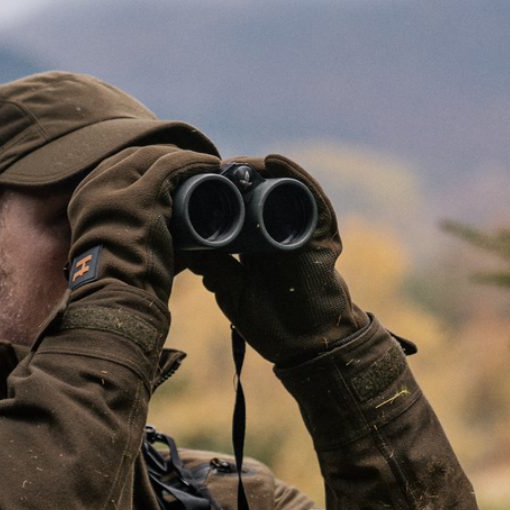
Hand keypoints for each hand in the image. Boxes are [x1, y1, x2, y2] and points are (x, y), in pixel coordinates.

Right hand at [66, 145, 220, 307]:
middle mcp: (94, 186)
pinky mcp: (142, 196)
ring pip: (154, 157)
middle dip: (164, 156)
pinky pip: (171, 166)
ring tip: (203, 164)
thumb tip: (156, 232)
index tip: (165, 168)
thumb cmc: (118, 283)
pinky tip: (210, 163)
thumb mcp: (109, 248)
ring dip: (181, 157)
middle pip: (135, 156)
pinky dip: (194, 162)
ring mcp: (117, 189)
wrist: (114, 297)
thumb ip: (123, 233)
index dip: (144, 163)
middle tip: (189, 164)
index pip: (116, 165)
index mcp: (83, 198)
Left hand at [189, 154, 367, 365]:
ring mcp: (302, 231)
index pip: (238, 209)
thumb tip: (187, 249)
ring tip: (235, 163)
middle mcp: (280, 232)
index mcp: (257, 245)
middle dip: (235, 177)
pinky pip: (311, 198)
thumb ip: (215, 269)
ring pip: (281, 189)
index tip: (194, 182)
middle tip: (210, 167)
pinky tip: (275, 162)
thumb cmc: (272, 323)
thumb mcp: (232, 291)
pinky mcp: (322, 235)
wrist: (306, 346)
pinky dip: (295, 177)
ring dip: (259, 171)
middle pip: (258, 193)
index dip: (219, 194)